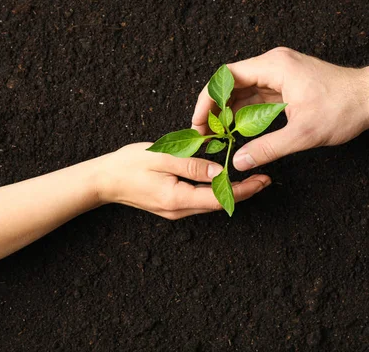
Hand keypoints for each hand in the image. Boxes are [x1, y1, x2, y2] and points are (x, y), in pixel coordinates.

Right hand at [95, 143, 270, 219]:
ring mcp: (175, 210)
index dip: (244, 190)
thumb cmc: (128, 165)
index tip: (263, 181)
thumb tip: (219, 171)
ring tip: (250, 178)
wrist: (103, 180)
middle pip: (219, 203)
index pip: (219, 198)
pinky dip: (215, 190)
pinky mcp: (171, 205)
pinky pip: (199, 200)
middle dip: (243, 192)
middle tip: (265, 179)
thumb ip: (191, 164)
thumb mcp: (160, 158)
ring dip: (231, 192)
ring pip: (210, 202)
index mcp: (177, 198)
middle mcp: (179, 210)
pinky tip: (222, 179)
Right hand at [191, 47, 368, 169]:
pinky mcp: (288, 83)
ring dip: (230, 110)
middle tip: (204, 132)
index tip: (198, 121)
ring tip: (217, 134)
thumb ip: (267, 148)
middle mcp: (274, 64)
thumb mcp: (303, 134)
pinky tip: (239, 129)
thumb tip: (238, 162)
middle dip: (215, 107)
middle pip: (232, 82)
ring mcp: (281, 72)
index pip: (226, 76)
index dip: (207, 98)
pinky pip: (258, 95)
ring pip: (244, 89)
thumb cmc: (344, 109)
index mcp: (274, 66)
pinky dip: (246, 111)